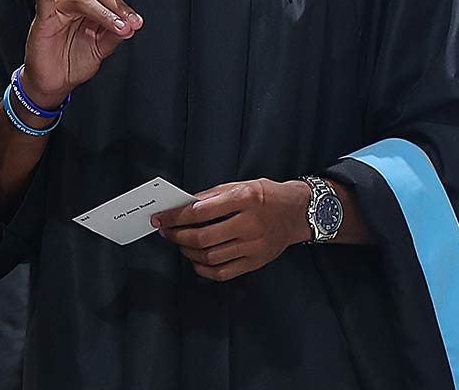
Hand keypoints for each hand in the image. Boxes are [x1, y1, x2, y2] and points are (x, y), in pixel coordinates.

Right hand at [20, 0, 140, 106]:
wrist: (55, 82)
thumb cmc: (73, 60)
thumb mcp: (102, 47)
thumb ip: (115, 34)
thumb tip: (131, 24)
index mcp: (89, 1)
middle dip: (119, 7)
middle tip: (131, 25)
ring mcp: (58, 5)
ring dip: (105, 13)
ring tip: (117, 28)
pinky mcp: (44, 16)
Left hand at [152, 178, 310, 281]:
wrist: (298, 212)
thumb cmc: (267, 196)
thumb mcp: (240, 185)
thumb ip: (211, 196)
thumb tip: (183, 206)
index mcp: (245, 199)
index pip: (200, 211)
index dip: (175, 217)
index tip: (161, 218)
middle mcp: (250, 224)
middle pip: (203, 237)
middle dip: (177, 236)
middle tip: (167, 232)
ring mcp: (254, 246)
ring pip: (211, 257)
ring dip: (188, 251)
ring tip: (180, 243)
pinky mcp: (256, 262)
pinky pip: (223, 272)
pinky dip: (204, 269)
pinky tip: (196, 259)